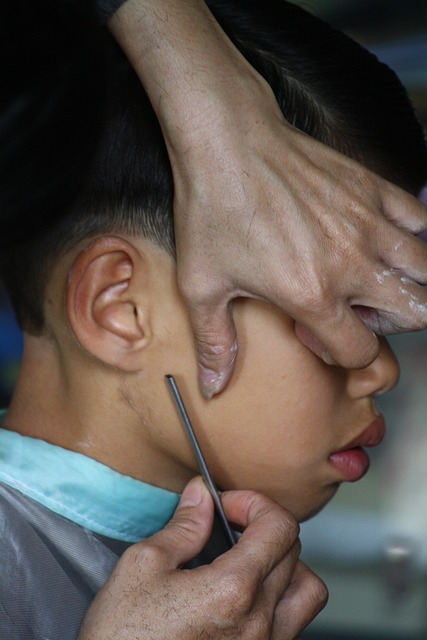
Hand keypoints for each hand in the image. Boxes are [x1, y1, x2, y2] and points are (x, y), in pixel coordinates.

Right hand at [77, 477, 326, 639]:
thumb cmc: (122, 637)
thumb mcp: (143, 567)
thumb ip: (183, 526)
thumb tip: (201, 495)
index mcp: (233, 590)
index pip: (280, 526)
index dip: (254, 503)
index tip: (226, 506)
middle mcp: (260, 623)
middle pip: (293, 551)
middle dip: (263, 526)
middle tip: (229, 526)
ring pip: (307, 592)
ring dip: (285, 566)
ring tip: (250, 562)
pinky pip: (293, 625)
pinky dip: (280, 600)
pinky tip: (245, 598)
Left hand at [109, 0, 426, 397]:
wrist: (228, 141)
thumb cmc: (211, 211)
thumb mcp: (202, 285)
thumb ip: (214, 342)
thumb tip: (213, 388)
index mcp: (313, 294)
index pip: (361, 351)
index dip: (339, 353)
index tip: (309, 332)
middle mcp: (352, 263)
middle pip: (417, 314)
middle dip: (389, 325)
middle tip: (350, 310)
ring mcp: (369, 223)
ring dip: (405, 285)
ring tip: (366, 277)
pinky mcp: (374, 189)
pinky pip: (420, 222)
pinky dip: (410, 238)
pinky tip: (374, 238)